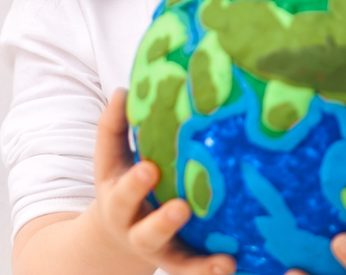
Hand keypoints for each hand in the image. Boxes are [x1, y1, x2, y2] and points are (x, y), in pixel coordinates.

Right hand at [79, 88, 237, 274]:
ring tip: (224, 259)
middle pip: (147, 231)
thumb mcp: (113, 157)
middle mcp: (137, 230)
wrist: (117, 232)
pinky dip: (213, 270)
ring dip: (198, 263)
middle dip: (163, 221)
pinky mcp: (182, 263)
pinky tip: (233, 264)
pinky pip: (197, 271)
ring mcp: (162, 251)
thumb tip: (123, 90)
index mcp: (119, 200)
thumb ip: (115, 125)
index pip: (124, 192)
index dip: (135, 183)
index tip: (150, 167)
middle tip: (181, 208)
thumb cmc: (122, 181)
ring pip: (177, 262)